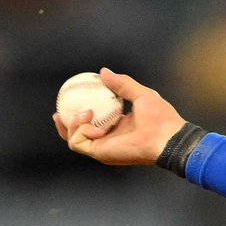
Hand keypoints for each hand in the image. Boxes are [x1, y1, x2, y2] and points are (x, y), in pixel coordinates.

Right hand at [55, 68, 184, 164]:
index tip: (70, 100)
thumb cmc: (159, 117)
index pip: (92, 123)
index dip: (79, 114)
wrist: (166, 136)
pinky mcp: (99, 153)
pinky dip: (79, 129)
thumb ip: (121, 84)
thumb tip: (103, 72)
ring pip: (73, 139)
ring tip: (86, 112)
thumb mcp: (139, 93)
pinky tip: (89, 119)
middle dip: (65, 125)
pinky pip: (78, 142)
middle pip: (77, 135)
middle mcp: (106, 140)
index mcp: (116, 128)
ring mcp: (102, 148)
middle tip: (58, 112)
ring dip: (73, 123)